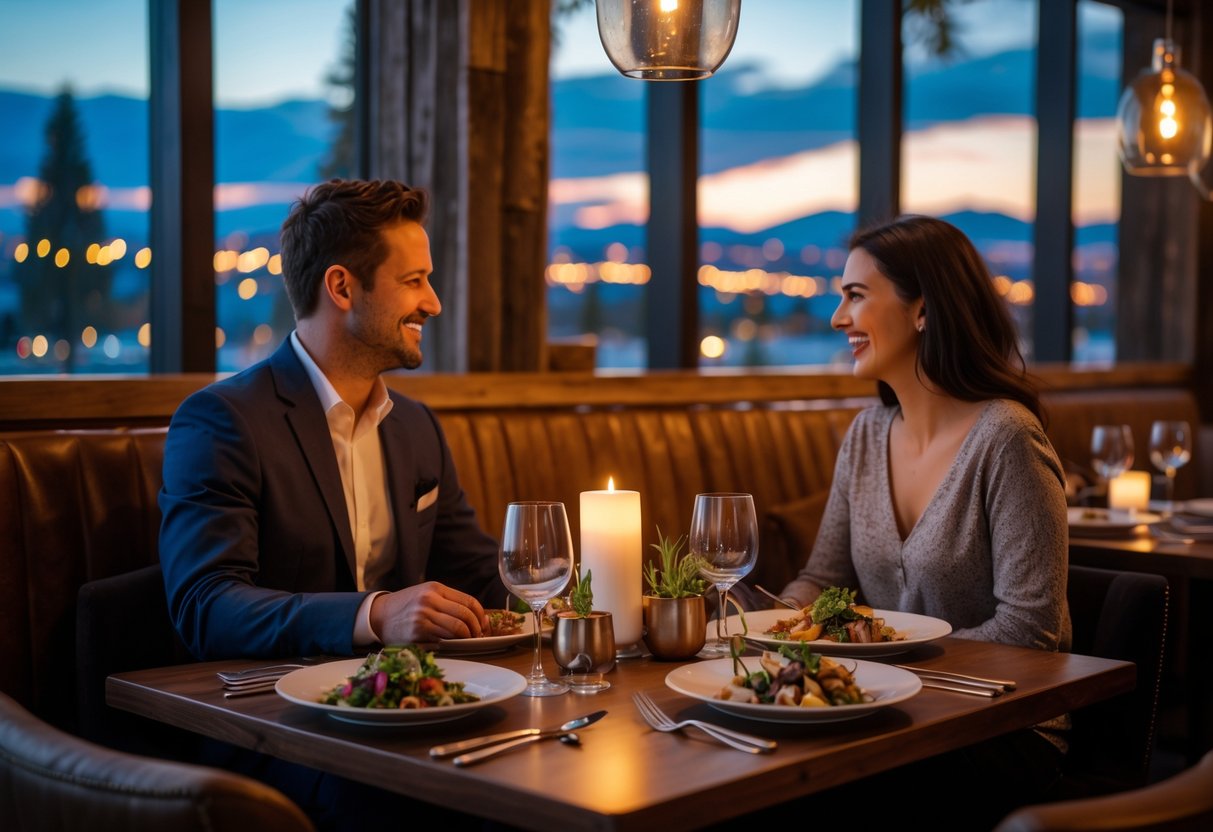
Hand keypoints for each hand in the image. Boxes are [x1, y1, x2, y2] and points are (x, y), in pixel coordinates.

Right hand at [369, 582, 488, 643]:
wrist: (379, 615)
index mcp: (435, 588)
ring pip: (457, 629)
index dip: (481, 615)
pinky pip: (443, 640)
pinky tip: (451, 645)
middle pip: (465, 616)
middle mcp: (429, 600)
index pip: (468, 601)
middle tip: (477, 636)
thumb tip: (479, 617)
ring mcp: (423, 617)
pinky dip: (451, 644)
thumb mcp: (426, 594)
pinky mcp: (417, 633)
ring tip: (467, 641)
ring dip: (466, 638)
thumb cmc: (407, 606)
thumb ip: (449, 602)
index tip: (484, 624)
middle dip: (476, 629)